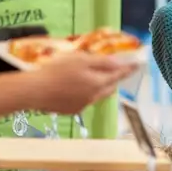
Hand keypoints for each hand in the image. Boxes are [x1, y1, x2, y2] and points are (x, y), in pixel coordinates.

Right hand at [22, 52, 138, 114]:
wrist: (34, 91)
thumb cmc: (56, 70)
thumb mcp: (79, 59)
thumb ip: (101, 62)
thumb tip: (118, 63)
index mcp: (97, 82)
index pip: (118, 74)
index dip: (128, 69)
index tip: (137, 65)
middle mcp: (94, 96)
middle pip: (109, 88)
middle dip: (113, 79)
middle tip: (112, 71)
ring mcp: (82, 105)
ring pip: (96, 95)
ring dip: (98, 87)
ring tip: (87, 78)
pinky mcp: (71, 110)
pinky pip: (84, 101)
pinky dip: (83, 94)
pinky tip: (70, 88)